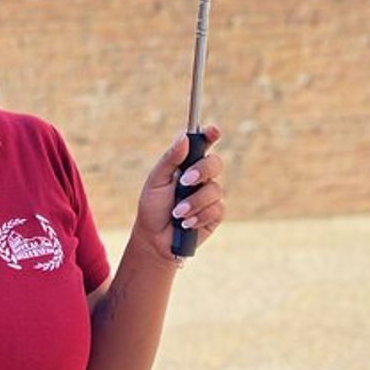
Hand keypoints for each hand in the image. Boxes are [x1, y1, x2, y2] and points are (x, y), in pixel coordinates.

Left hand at [130, 125, 223, 263]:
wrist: (155, 239)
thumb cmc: (153, 207)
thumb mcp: (156, 180)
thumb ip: (170, 159)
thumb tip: (184, 137)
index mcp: (186, 164)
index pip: (202, 145)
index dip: (210, 135)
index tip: (213, 131)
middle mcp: (201, 177)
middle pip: (215, 163)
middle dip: (202, 171)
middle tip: (185, 181)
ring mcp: (209, 195)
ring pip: (215, 189)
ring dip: (194, 202)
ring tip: (177, 214)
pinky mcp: (215, 214)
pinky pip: (216, 209)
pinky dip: (199, 216)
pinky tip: (186, 224)